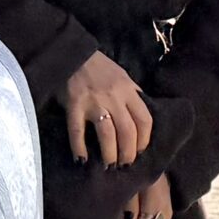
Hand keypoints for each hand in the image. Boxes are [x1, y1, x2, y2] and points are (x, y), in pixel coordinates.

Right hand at [64, 51, 151, 166]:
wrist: (73, 53)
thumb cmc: (99, 67)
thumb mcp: (122, 76)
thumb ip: (132, 95)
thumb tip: (142, 118)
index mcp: (128, 90)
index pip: (144, 119)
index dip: (144, 140)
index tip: (140, 151)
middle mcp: (114, 97)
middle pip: (127, 131)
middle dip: (128, 153)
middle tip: (124, 164)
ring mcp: (94, 101)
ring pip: (107, 134)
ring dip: (109, 154)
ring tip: (109, 166)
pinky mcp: (74, 105)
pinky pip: (77, 131)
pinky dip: (79, 148)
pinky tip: (81, 159)